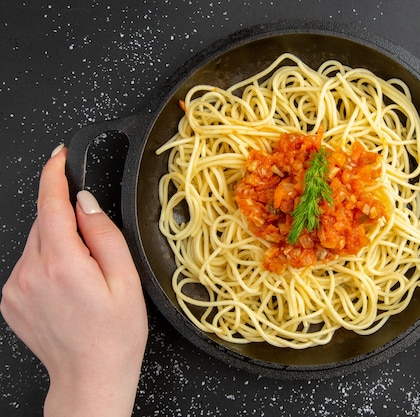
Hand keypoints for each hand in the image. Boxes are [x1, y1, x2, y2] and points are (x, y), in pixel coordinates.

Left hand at [1, 145, 147, 416]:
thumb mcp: (126, 279)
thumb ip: (104, 234)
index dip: (54, 174)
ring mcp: (15, 287)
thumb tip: (86, 202)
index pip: (51, 203)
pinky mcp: (9, 299)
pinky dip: (47, 263)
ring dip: (59, 245)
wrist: (90, 376)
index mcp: (62, 263)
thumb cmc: (115, 335)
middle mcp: (30, 272)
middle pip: (45, 222)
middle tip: (97, 253)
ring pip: (36, 243)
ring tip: (85, 279)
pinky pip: (28, 264)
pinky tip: (68, 288)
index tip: (59, 156)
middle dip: (68, 221)